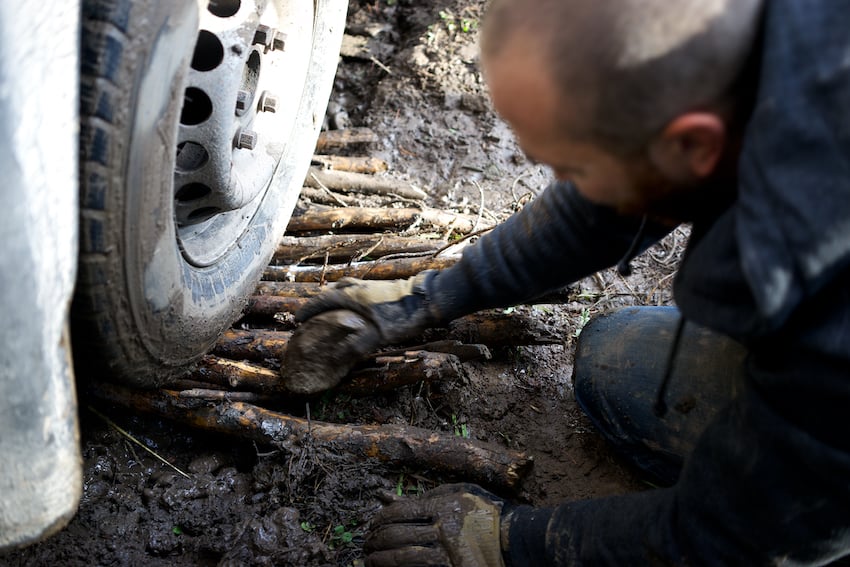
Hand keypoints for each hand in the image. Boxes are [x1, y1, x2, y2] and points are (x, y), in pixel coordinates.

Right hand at [281, 271, 440, 392]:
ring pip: (343, 288)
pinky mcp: (378, 287)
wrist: (428, 299)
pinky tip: (352, 307)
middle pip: (330, 292)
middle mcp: (357, 287)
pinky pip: (354, 289)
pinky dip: (345, 296)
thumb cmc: (403, 316)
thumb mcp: (379, 335)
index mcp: (352, 296)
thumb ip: (357, 345)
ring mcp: (368, 285)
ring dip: (332, 298)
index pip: (322, 301)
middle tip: (310, 316)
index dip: (308, 310)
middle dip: (318, 303)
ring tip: (327, 310)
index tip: (298, 320)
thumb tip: (337, 356)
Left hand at [365, 483, 506, 566]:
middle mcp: (444, 530)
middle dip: (375, 541)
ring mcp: (449, 554)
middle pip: (397, 534)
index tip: (372, 525)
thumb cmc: (486, 513)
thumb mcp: (458, 494)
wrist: (517, 540)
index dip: (380, 519)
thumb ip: (425, 497)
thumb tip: (386, 498)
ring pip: (403, 558)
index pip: (400, 512)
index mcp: (444, 506)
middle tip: (366, 545)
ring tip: (371, 561)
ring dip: (381, 561)